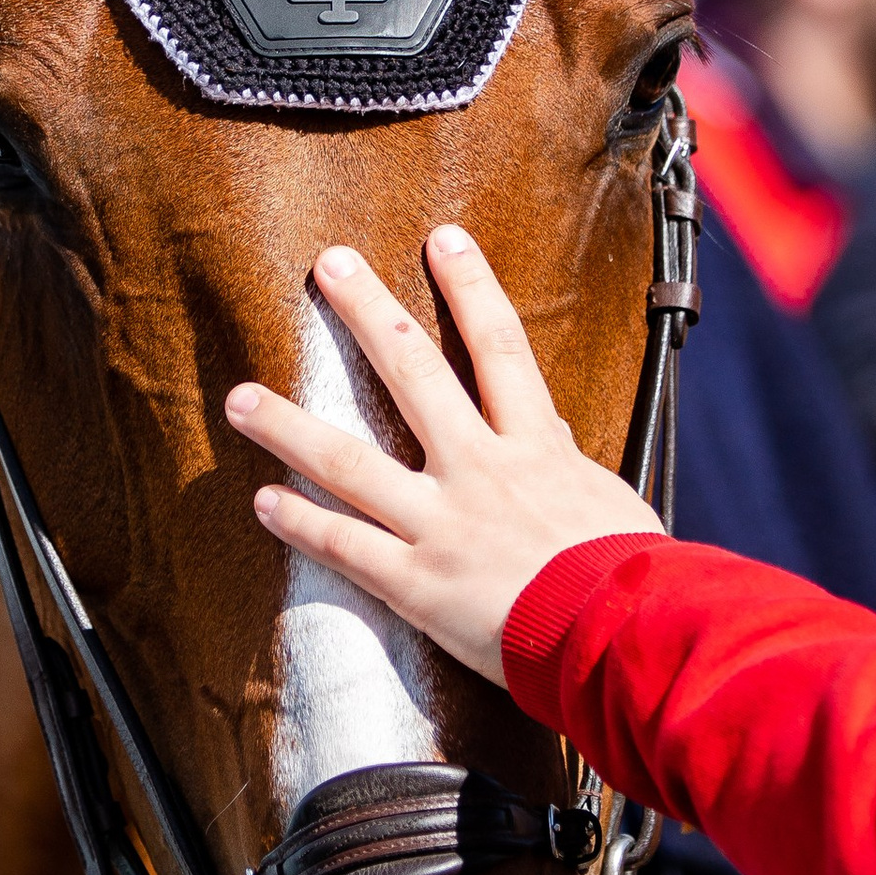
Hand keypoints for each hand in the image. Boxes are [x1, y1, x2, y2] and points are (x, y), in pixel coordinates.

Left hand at [225, 232, 660, 681]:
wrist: (625, 635)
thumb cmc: (633, 578)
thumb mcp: (612, 502)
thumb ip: (570, 466)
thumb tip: (554, 435)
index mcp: (536, 446)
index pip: (501, 346)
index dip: (471, 286)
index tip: (442, 239)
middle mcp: (480, 470)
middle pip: (413, 373)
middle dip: (367, 312)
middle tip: (329, 266)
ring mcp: (443, 523)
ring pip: (351, 462)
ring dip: (289, 426)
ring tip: (242, 398)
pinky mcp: (418, 583)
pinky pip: (345, 546)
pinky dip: (301, 523)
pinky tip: (263, 501)